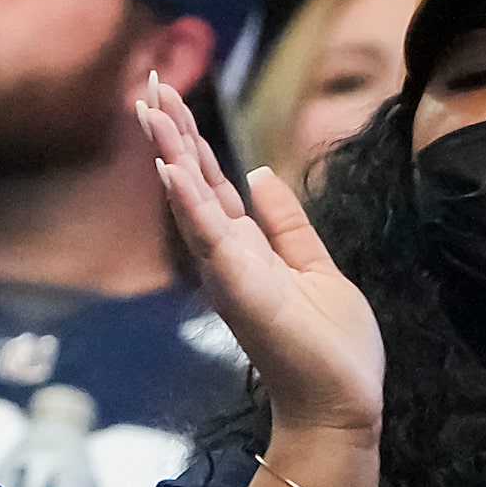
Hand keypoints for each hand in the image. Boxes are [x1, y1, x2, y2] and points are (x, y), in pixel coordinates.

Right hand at [139, 73, 383, 438]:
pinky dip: (187, 200)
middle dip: (173, 133)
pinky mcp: (239, 287)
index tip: (170, 98)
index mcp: (246, 248)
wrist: (338, 401)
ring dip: (170, 153)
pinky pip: (209, 235)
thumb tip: (260, 175)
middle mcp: (227, 255)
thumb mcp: (317, 266)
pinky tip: (169, 166)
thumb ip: (287, 223)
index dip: (192, 140)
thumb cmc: (331, 345)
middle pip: (194, 182)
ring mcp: (228, 271)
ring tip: (149, 110)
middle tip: (147, 85)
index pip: (212, 183)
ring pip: (192, 200)